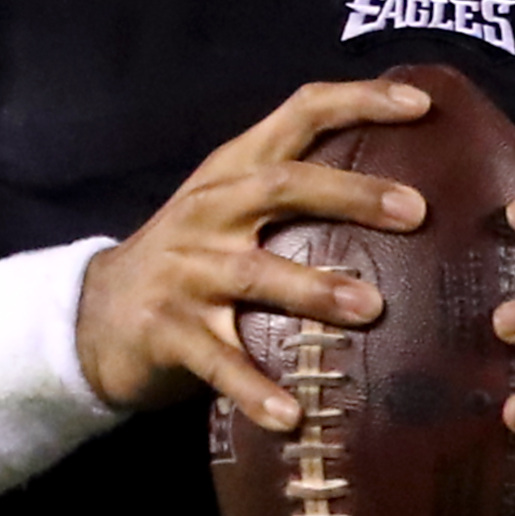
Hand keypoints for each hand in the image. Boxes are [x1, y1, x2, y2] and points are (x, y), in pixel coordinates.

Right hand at [76, 78, 428, 428]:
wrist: (94, 316)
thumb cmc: (190, 259)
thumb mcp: (231, 209)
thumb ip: (294, 194)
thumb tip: (406, 198)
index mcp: (233, 171)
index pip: (300, 113)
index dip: (359, 100)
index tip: (421, 103)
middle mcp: (211, 210)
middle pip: (283, 185)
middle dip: (352, 194)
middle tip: (416, 210)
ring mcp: (186, 270)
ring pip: (255, 272)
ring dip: (314, 289)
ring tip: (371, 308)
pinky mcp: (167, 330)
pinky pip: (219, 363)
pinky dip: (256, 390)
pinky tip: (292, 415)